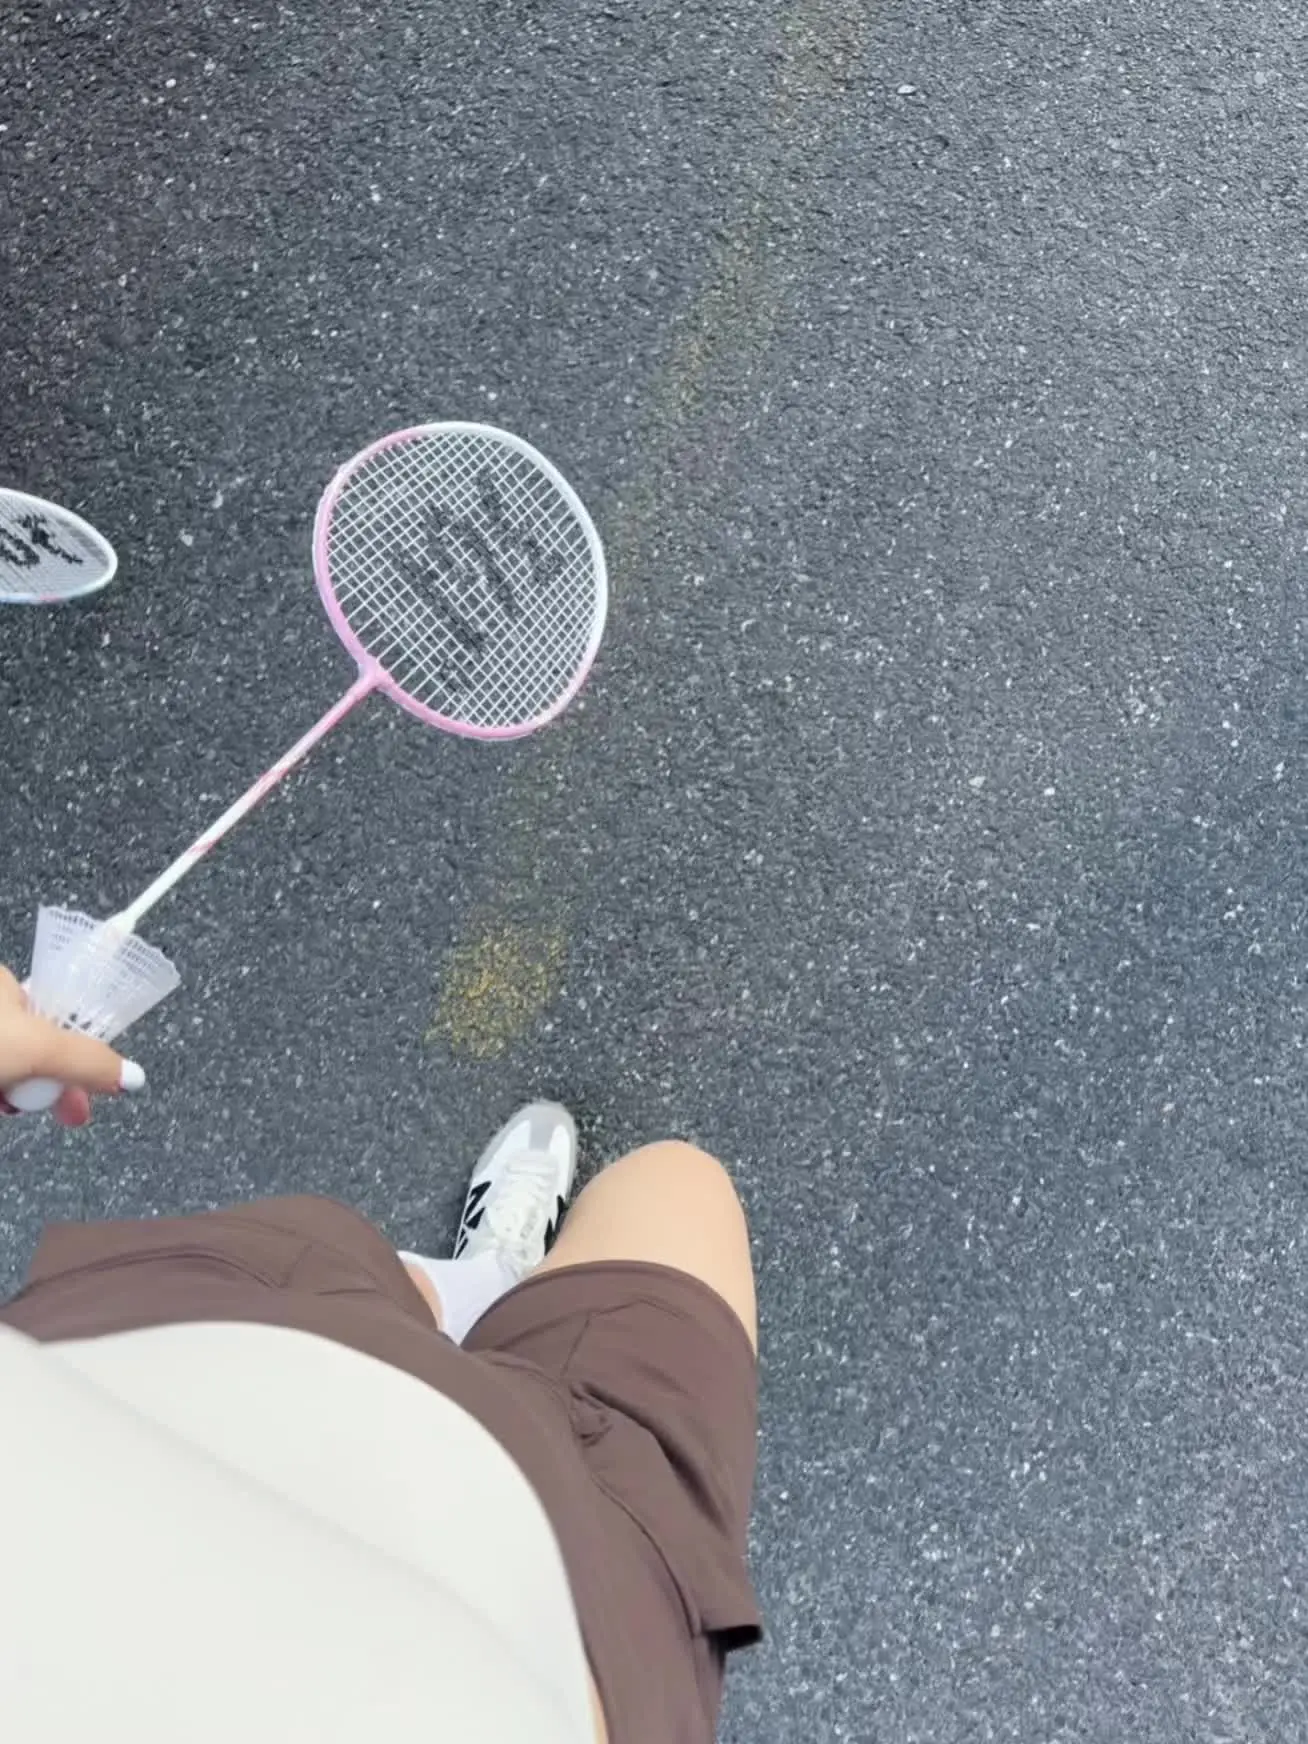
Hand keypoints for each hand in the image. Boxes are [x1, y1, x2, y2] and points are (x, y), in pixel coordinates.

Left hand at [0, 966, 139, 1126]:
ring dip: (23, 1095)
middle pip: (40, 1049)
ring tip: (15, 1108)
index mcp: (6, 985)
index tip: (93, 1081)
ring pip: (16, 1071)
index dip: (80, 1048)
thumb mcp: (36, 1048)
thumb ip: (86, 1061)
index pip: (60, 1014)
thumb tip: (133, 1075)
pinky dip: (1, 1099)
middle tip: (68, 1112)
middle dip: (53, 1083)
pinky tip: (0, 1107)